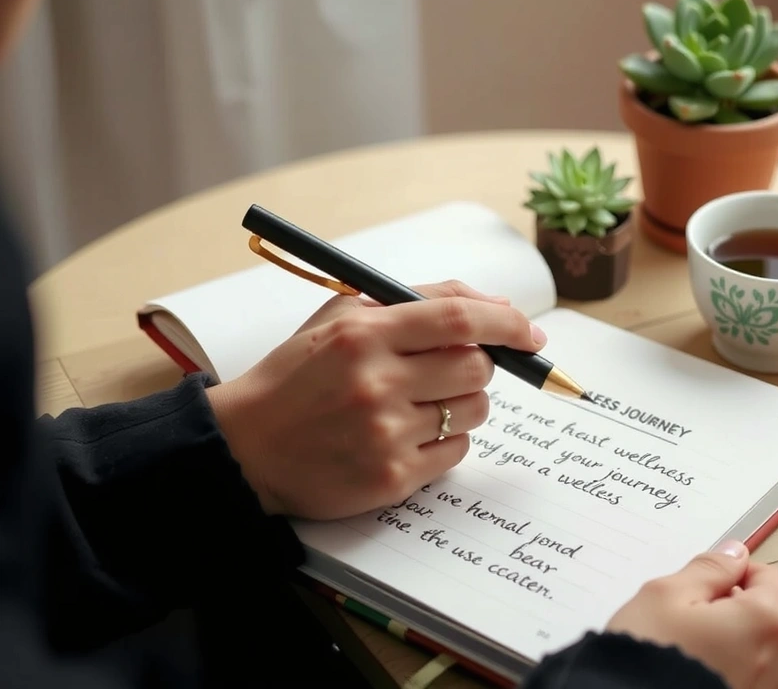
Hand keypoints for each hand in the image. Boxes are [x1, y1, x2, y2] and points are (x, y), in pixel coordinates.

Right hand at [205, 279, 545, 519]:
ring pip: (474, 412)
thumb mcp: (342, 317)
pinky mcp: (390, 479)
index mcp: (363, 333)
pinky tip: (409, 436)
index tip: (531, 333)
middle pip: (476, 368)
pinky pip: (457, 454)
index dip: (506, 323)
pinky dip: (447, 442)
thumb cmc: (298, 376)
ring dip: (463, 404)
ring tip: (422, 404)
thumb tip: (498, 307)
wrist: (245, 448)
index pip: (458, 318)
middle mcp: (376, 383)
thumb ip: (418, 300)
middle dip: (479, 366)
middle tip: (453, 369)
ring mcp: (385, 435)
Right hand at [606, 541, 777, 688]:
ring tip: (715, 661)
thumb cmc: (646, 668)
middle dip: (757, 619)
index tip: (715, 589)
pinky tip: (720, 682)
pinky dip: (757, 681)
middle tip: (710, 628)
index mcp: (771, 622)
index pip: (776, 579)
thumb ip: (708, 570)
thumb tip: (734, 555)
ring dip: (762, 656)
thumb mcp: (665, 597)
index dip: (741, 576)